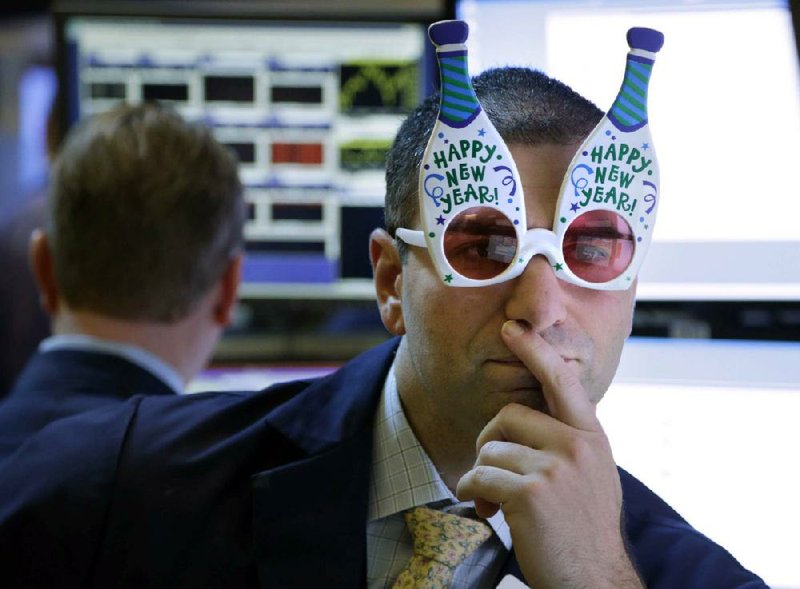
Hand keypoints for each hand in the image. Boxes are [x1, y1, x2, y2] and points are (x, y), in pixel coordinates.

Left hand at [456, 320, 642, 588]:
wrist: (594, 580)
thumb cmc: (584, 529)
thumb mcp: (593, 475)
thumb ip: (569, 443)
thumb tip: (531, 422)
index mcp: (591, 437)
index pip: (562, 382)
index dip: (535, 352)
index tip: (514, 329)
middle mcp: (576, 446)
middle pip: (507, 417)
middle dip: (489, 445)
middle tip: (490, 475)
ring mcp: (555, 469)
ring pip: (489, 451)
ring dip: (480, 478)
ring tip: (491, 503)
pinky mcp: (530, 494)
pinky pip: (479, 478)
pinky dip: (471, 494)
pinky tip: (483, 510)